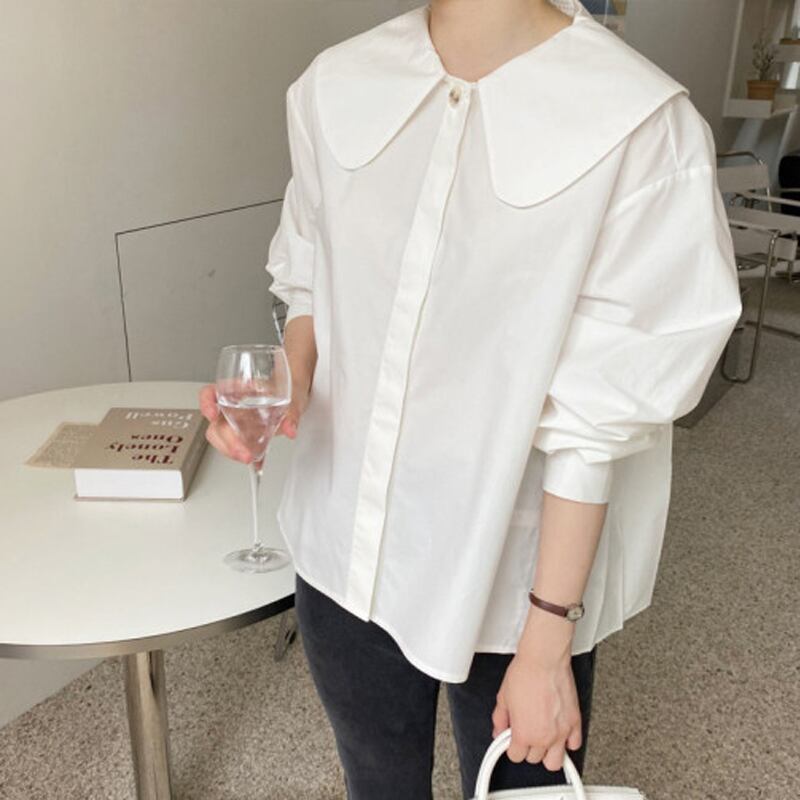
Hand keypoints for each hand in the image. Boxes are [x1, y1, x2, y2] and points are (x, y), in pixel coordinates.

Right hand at [198, 379, 311, 462]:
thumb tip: (290, 429)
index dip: (207, 403)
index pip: (211, 393)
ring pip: (222, 439)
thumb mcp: (291, 397)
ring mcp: (237, 423)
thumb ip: (291, 413)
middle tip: (243, 452)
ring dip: (232, 451)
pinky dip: (249, 457)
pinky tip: (258, 462)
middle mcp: (232, 407)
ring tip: (249, 458)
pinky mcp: (247, 437)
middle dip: (228, 441)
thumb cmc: (285, 389)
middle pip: (217, 424)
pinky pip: (241, 448)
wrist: (294, 396)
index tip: (212, 414)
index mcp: (237, 390)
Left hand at [491, 617, 581, 771]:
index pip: (515, 756)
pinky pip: (575, 744)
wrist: (544, 659)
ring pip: (556, 762)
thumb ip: (500, 719)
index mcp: (524, 734)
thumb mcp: (503, 697)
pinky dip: (567, 742)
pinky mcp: (575, 722)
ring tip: (542, 737)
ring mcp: (562, 732)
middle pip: (534, 759)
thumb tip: (499, 730)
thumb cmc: (525, 674)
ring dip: (548, 752)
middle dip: (528, 747)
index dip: (511, 746)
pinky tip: (559, 732)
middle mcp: (544, 737)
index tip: (512, 739)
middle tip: (526, 732)